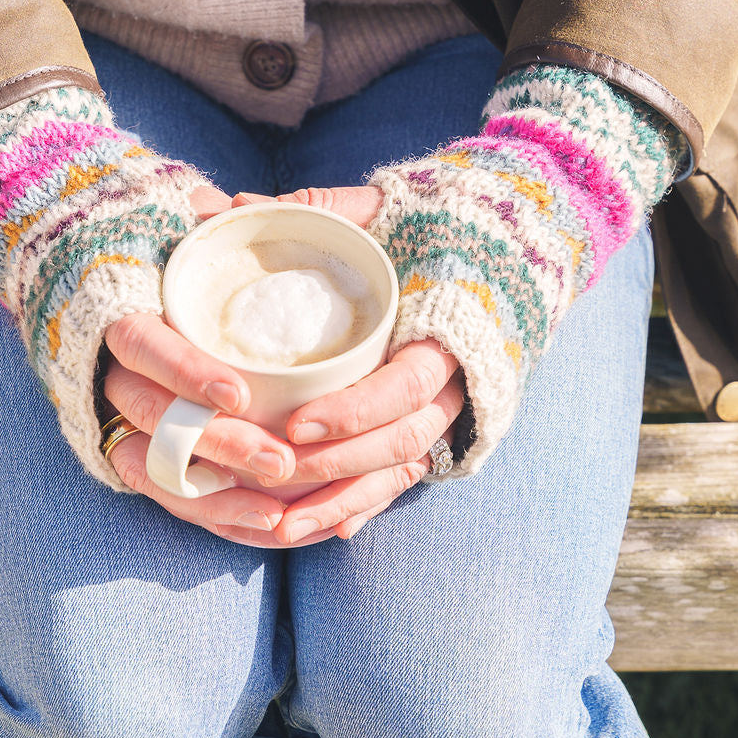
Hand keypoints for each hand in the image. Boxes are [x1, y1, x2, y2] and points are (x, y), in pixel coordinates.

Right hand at [101, 182, 307, 545]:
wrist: (83, 281)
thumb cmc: (143, 249)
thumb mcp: (166, 223)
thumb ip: (202, 223)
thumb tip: (242, 208)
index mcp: (112, 313)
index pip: (141, 345)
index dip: (186, 371)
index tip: (239, 392)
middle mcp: (103, 373)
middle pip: (154, 419)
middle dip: (217, 447)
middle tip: (281, 462)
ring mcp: (112, 419)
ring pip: (155, 471)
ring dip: (218, 498)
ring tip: (279, 517)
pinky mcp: (128, 453)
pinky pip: (165, 496)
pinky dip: (214, 515)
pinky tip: (266, 528)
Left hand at [232, 187, 465, 544]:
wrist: (510, 247)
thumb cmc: (437, 224)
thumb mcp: (382, 209)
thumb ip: (315, 208)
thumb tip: (227, 207)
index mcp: (447, 326)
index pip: (404, 385)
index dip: (354, 410)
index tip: (298, 424)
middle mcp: (456, 379)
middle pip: (399, 441)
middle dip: (335, 467)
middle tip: (271, 472)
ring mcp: (451, 409)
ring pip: (399, 472)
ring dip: (342, 503)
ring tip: (279, 529)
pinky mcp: (438, 426)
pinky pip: (402, 479)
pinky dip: (365, 506)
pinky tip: (324, 530)